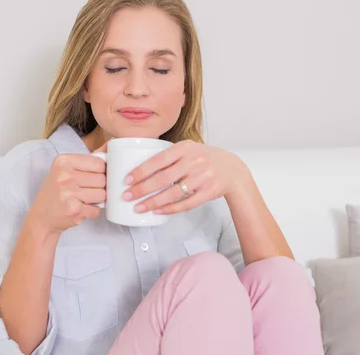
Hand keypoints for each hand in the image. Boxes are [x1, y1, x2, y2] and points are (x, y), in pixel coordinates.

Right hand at [26, 143, 107, 233]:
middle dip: (99, 187)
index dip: (102, 172)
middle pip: (102, 179)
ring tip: (84, 200)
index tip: (93, 178)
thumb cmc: (57, 192)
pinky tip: (81, 210)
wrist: (41, 217)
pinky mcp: (74, 209)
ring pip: (102, 194)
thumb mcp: (65, 170)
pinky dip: (92, 212)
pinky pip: (97, 210)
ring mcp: (69, 192)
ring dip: (97, 200)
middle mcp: (65, 175)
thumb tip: (109, 147)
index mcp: (64, 161)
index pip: (99, 163)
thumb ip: (86, 161)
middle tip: (87, 191)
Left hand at [123, 140, 250, 214]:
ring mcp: (202, 178)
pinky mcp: (208, 192)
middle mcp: (194, 162)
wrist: (232, 169)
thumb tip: (140, 166)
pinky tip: (158, 211)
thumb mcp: (189, 148)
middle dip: (142, 188)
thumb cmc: (204, 158)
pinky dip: (171, 209)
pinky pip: (186, 203)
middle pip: (163, 178)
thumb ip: (169, 155)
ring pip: (173, 193)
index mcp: (185, 148)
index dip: (141, 170)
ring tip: (139, 207)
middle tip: (127, 196)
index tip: (127, 179)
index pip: (158, 160)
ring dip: (153, 202)